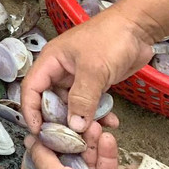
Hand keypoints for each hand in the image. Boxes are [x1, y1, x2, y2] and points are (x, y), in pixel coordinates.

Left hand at [21, 131, 139, 168]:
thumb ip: (42, 158)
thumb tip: (31, 141)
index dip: (34, 152)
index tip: (38, 135)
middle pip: (63, 162)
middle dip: (68, 142)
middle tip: (71, 124)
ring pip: (87, 162)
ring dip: (89, 143)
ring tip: (91, 125)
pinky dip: (107, 153)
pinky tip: (106, 138)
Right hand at [22, 15, 151, 133]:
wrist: (138, 28)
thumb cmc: (109, 39)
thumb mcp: (94, 70)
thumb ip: (82, 99)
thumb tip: (74, 126)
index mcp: (50, 61)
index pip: (32, 89)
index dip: (30, 110)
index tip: (38, 132)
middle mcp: (60, 71)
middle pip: (51, 100)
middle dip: (59, 120)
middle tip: (69, 139)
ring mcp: (78, 77)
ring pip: (72, 105)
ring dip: (82, 119)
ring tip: (95, 133)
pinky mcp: (95, 83)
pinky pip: (90, 104)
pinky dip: (98, 114)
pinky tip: (110, 122)